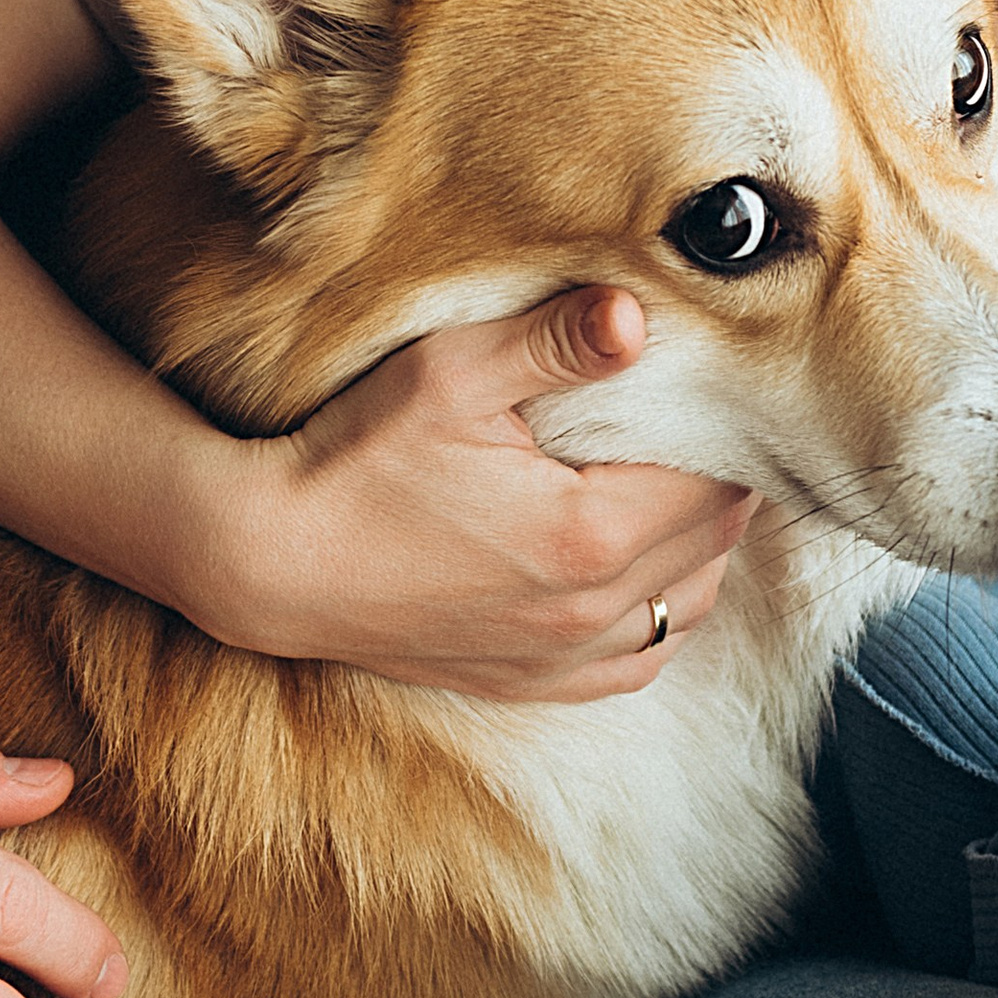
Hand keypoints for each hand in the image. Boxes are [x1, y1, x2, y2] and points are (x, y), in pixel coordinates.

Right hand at [210, 289, 755, 702]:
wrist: (269, 562)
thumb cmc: (354, 459)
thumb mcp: (449, 375)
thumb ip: (553, 341)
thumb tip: (640, 315)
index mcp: (590, 534)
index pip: (718, 481)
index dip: (728, 428)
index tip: (716, 384)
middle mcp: (592, 612)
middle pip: (716, 541)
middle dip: (721, 478)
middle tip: (702, 421)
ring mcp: (563, 659)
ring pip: (689, 605)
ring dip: (698, 545)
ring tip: (671, 482)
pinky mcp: (531, 682)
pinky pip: (640, 659)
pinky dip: (659, 611)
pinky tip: (641, 569)